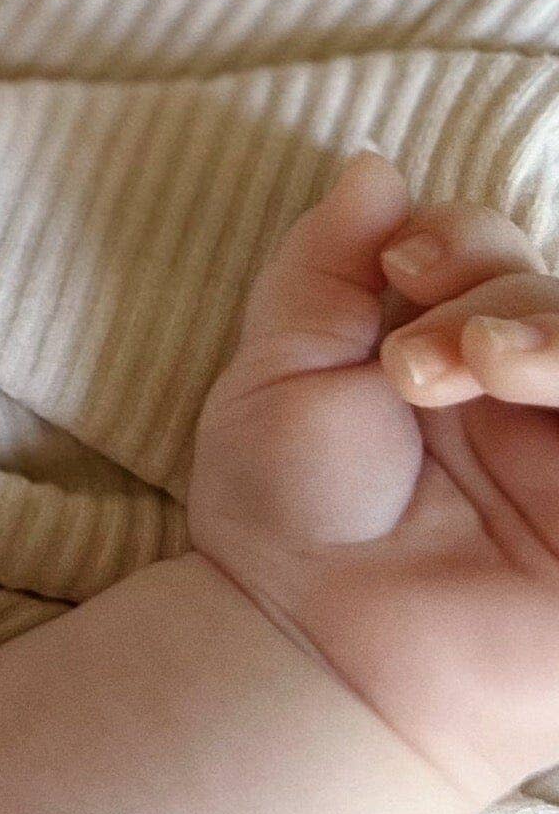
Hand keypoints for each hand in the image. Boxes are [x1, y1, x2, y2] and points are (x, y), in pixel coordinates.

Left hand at [188, 151, 558, 811]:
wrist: (301, 648)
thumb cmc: (287, 523)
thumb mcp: (282, 372)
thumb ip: (328, 265)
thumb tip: (374, 165)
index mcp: (461, 368)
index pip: (506, 260)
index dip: (466, 239)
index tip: (397, 268)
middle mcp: (533, 414)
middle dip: (500, 291)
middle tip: (417, 351)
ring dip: (549, 332)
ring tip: (466, 366)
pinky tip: (522, 386)